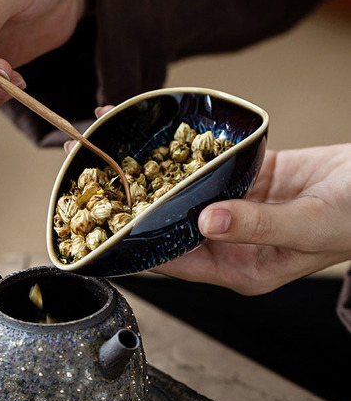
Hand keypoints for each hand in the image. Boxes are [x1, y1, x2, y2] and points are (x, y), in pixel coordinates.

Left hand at [65, 110, 350, 293]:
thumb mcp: (307, 226)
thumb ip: (256, 225)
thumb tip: (206, 220)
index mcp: (237, 269)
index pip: (174, 263)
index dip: (136, 248)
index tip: (101, 231)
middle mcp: (228, 241)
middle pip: (170, 225)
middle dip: (133, 205)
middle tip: (92, 181)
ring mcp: (234, 207)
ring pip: (183, 191)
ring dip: (150, 172)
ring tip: (110, 149)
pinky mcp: (246, 177)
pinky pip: (205, 163)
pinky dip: (181, 148)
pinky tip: (155, 131)